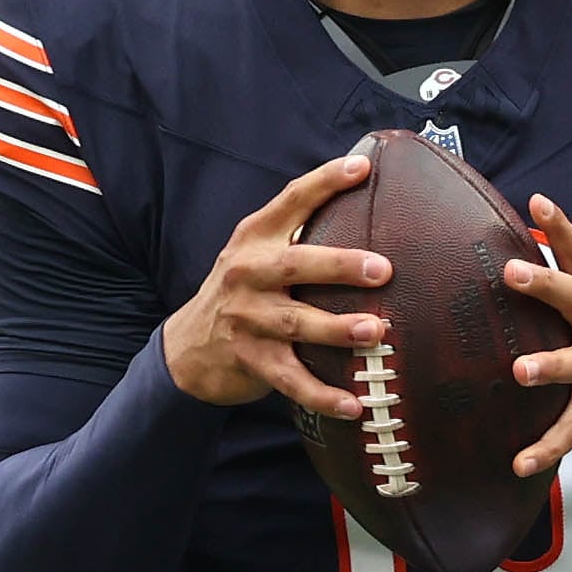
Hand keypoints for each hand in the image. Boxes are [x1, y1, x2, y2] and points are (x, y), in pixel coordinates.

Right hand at [161, 155, 392, 420]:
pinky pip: (291, 379)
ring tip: (374, 332)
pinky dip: (322, 394)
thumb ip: (298, 232)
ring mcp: (247, 318)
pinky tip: (354, 404)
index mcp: (256, 238)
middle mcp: (249, 273)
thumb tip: (366, 205)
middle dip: (341, 266)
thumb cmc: (243, 293)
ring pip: (296, 323)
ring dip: (337, 329)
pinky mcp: (251, 359)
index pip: (292, 201)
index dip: (326, 181)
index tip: (362, 167)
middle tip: (383, 270)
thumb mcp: (258, 254)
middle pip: (297, 264)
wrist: (188, 347)